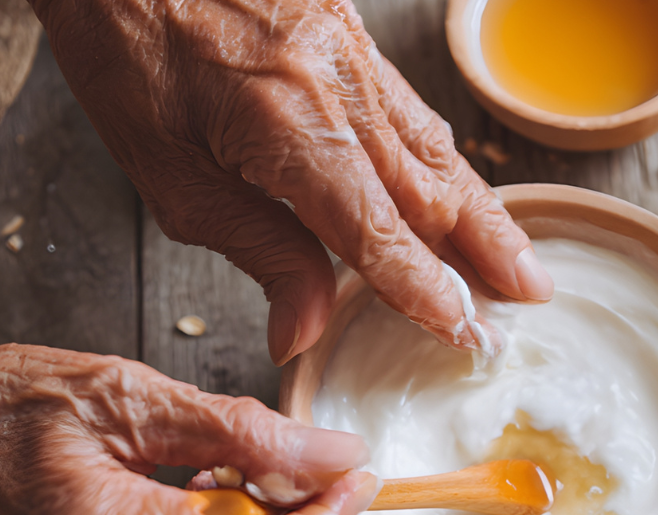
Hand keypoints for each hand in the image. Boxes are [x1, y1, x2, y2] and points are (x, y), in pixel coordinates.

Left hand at [32, 0, 552, 363]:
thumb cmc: (129, 46)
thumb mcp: (172, 176)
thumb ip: (258, 252)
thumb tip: (305, 330)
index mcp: (294, 134)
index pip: (382, 234)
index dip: (426, 288)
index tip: (462, 328)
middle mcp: (342, 95)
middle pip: (434, 192)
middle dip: (487, 254)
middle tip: (528, 300)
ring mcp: (355, 61)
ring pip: (439, 152)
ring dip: (486, 213)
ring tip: (522, 258)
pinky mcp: (352, 39)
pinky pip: (417, 114)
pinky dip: (449, 163)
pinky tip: (463, 190)